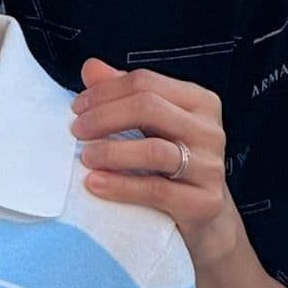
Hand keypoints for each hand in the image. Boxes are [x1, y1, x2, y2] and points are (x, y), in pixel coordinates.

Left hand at [71, 60, 241, 269]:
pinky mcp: (205, 202)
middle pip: (149, 108)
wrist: (205, 220)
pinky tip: (94, 183)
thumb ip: (123, 95)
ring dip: (111, 151)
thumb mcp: (150, 127)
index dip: (105, 92)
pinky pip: (156, 190)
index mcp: (199, 101)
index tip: (76, 107)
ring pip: (154, 150)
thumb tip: (89, 67)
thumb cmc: (170, 166)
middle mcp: (210, 130)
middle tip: (76, 131)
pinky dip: (120, 185)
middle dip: (104, 116)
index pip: (145, 82)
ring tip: (85, 157)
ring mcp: (211, 167)